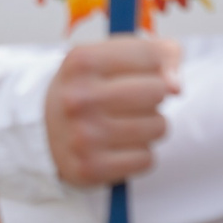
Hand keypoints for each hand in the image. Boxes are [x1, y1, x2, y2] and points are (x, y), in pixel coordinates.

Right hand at [43, 36, 179, 185]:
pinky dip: (138, 154)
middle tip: (130, 101)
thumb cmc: (90, 88)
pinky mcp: (90, 168)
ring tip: (122, 123)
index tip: (141, 72)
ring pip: (158, 127)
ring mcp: (83, 136)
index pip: (151, 55)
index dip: (155, 64)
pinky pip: (147, 159)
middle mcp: (78, 98)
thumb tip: (177, 87)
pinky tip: (116, 147)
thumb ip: (158, 54)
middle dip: (153, 97)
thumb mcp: (112, 57)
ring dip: (149, 126)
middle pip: (157, 91)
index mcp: (81, 61)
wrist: (45, 130)